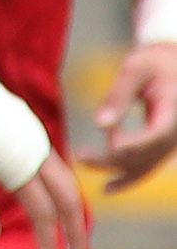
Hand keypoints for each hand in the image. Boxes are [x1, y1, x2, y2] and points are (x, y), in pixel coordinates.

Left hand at [0, 126, 89, 248]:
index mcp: (21, 165)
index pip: (44, 214)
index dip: (49, 244)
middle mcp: (39, 155)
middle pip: (70, 202)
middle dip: (76, 235)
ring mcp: (40, 143)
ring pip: (69, 186)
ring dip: (73, 215)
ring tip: (72, 241)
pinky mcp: (35, 135)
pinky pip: (60, 171)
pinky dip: (64, 195)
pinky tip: (56, 208)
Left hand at [98, 42, 176, 187]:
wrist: (173, 63)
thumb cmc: (154, 62)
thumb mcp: (135, 69)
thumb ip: (118, 96)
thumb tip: (100, 124)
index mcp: (173, 109)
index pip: (157, 134)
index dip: (136, 144)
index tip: (111, 147)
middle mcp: (175, 132)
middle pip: (148, 154)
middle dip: (115, 159)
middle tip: (81, 157)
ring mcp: (171, 142)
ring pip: (147, 165)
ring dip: (118, 171)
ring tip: (86, 167)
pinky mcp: (163, 145)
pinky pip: (148, 165)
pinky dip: (129, 176)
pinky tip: (108, 187)